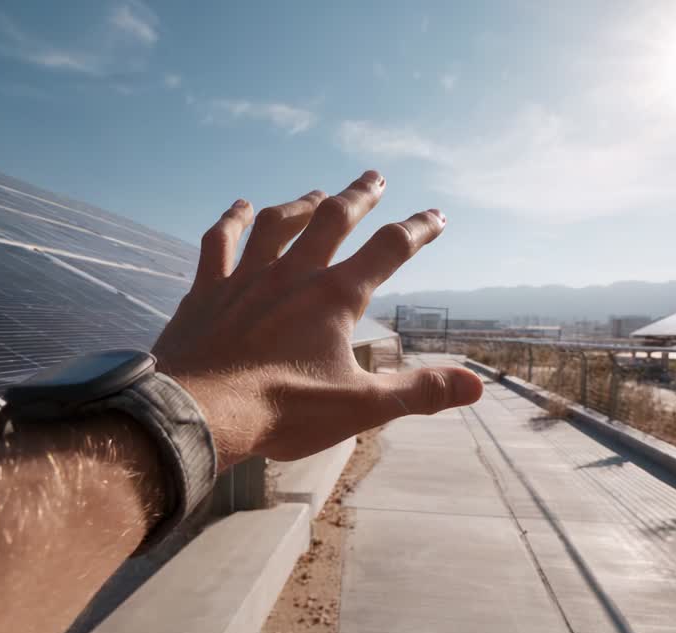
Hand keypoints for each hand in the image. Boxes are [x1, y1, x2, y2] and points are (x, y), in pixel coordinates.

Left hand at [152, 170, 483, 465]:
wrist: (200, 413)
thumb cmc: (283, 411)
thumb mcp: (362, 407)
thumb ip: (420, 392)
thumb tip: (475, 386)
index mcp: (336, 298)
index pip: (389, 251)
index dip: (418, 230)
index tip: (437, 215)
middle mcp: (294, 275)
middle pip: (333, 220)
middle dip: (359, 197)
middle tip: (375, 178)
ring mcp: (247, 278)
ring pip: (277, 223)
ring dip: (301, 204)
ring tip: (317, 194)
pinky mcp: (207, 291)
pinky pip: (220, 242)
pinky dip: (231, 221)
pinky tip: (239, 207)